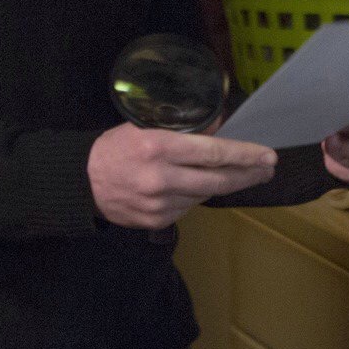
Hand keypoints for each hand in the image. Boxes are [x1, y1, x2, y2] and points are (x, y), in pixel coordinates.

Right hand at [89, 124, 276, 229]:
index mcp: (158, 147)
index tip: (268, 155)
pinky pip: (188, 207)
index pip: (213, 152)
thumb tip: (219, 127)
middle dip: (247, 174)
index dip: (244, 154)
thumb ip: (183, 130)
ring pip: (205, 194)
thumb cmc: (115, 147)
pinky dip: (197, 195)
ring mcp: (159, 204)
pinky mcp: (156, 221)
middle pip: (217, 179)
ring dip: (223, 184)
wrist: (81, 182)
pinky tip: (200, 186)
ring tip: (238, 174)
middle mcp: (161, 178)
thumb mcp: (145, 126)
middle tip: (268, 169)